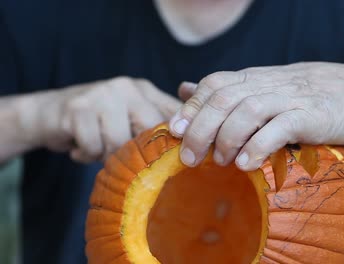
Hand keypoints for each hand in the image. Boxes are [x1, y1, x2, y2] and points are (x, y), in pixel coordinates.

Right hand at [22, 77, 188, 162]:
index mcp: (145, 90)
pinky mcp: (78, 108)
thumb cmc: (96, 123)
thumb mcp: (129, 119)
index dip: (180, 138)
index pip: (175, 113)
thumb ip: (155, 128)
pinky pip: (94, 146)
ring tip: (98, 150)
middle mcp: (127, 88)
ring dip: (108, 156)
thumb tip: (188, 150)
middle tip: (126, 160)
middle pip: (152, 129)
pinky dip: (86, 155)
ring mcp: (102, 95)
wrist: (46, 114)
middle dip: (140, 153)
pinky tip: (80, 148)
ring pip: (121, 142)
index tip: (178, 159)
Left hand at [169, 62, 343, 169]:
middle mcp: (268, 84)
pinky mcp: (312, 116)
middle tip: (189, 158)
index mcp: (253, 78)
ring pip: (248, 110)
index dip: (192, 107)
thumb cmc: (301, 100)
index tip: (173, 132)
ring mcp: (290, 98)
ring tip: (220, 162)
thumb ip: (223, 92)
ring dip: (227, 138)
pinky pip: (280, 127)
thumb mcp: (260, 91)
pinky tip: (246, 164)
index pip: (214, 84)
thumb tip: (184, 90)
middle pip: (224, 98)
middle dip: (201, 128)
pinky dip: (258, 145)